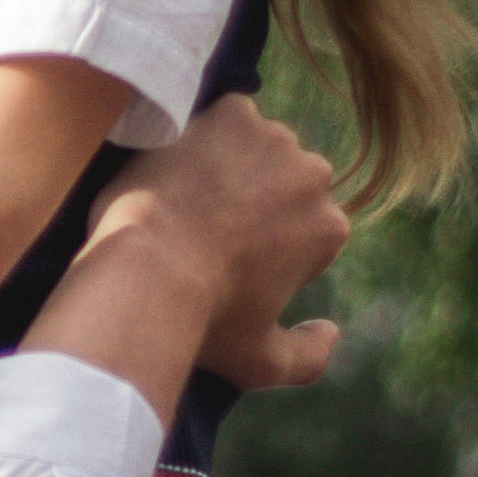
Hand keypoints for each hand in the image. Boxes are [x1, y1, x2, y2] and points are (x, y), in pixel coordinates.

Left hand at [91, 98, 349, 392]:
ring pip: (259, 147)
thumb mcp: (260, 362)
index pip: (310, 228)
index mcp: (329, 229)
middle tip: (207, 227)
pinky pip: (227, 117)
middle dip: (261, 200)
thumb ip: (309, 358)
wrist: (145, 271)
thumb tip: (331, 335)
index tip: (233, 261)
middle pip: (289, 183)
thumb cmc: (203, 323)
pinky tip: (179, 165)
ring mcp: (273, 138)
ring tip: (189, 195)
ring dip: (236, 164)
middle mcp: (313, 177)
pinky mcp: (231, 113)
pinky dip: (207, 134)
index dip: (272, 246)